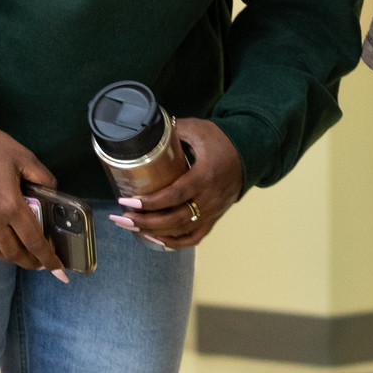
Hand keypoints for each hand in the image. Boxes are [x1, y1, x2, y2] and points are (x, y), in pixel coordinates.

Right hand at [0, 128, 67, 279]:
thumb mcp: (26, 159)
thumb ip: (43, 179)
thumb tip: (51, 193)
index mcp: (11, 206)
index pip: (34, 241)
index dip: (48, 259)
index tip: (59, 272)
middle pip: (14, 252)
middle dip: (31, 262)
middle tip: (42, 264)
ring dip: (10, 257)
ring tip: (22, 255)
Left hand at [108, 118, 242, 250]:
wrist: (249, 153)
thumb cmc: (222, 140)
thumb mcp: (199, 129)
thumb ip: (174, 130)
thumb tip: (147, 130)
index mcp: (206, 175)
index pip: (175, 194)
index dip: (151, 202)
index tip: (128, 201)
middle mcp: (210, 198)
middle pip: (175, 218)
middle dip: (145, 221)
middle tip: (122, 217)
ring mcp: (214, 211)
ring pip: (182, 231)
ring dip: (154, 232)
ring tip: (131, 226)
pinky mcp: (215, 218)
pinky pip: (194, 238)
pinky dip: (174, 242)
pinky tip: (155, 238)